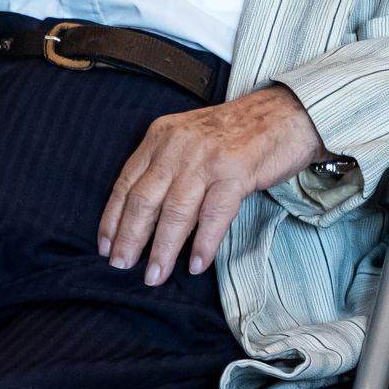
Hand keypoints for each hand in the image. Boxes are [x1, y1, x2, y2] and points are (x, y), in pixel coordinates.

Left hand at [97, 85, 328, 284]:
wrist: (284, 113)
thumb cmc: (236, 132)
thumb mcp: (188, 139)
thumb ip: (165, 167)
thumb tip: (143, 217)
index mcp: (161, 136)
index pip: (126, 182)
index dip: (112, 218)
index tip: (105, 246)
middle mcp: (178, 145)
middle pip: (144, 199)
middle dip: (130, 238)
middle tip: (121, 267)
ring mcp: (207, 158)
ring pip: (175, 211)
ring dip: (163, 249)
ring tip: (155, 276)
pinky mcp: (236, 171)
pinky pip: (214, 214)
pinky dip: (203, 243)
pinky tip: (196, 264)